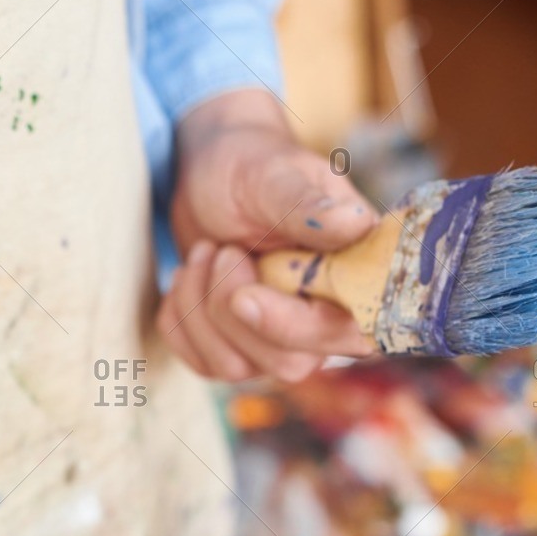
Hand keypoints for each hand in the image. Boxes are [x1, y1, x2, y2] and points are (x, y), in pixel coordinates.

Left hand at [156, 89, 378, 381]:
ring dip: (201, 308)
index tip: (244, 295)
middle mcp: (325, 317)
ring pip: (237, 369)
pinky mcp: (238, 348)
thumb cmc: (251, 166)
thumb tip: (357, 225)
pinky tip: (188, 277)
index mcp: (356, 274)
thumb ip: (309, 206)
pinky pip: (203, 364)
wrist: (211, 176)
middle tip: (221, 249)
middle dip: (234, 309)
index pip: (350, 334)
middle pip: (290, 364)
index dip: (295, 327)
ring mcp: (280, 340)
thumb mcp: (274, 177)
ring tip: (205, 252)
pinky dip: (180, 321)